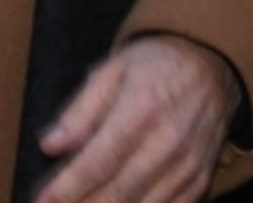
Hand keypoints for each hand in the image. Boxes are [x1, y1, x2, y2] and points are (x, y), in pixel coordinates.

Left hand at [32, 34, 240, 202]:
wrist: (209, 64)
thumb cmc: (152, 65)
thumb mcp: (112, 71)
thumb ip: (80, 111)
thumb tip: (50, 145)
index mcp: (141, 108)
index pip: (99, 160)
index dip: (68, 186)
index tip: (42, 200)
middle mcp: (168, 141)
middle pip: (120, 191)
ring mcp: (188, 165)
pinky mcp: (200, 179)